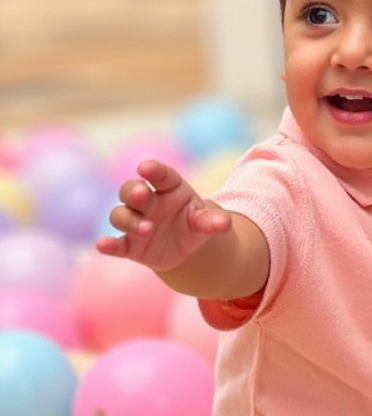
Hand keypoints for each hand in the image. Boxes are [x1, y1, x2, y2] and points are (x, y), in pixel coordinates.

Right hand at [96, 160, 231, 272]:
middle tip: (142, 194)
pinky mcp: (129, 245)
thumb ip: (213, 221)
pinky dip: (108, 245)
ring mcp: (135, 222)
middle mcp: (147, 202)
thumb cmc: (195, 224)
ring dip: (130, 221)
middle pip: (132, 190)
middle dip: (134, 191)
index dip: (153, 170)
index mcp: (168, 187)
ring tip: (147, 229)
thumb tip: (225, 223)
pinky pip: (116, 244)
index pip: (160, 174)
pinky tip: (101, 245)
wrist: (186, 248)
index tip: (145, 167)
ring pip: (121, 215)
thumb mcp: (206, 221)